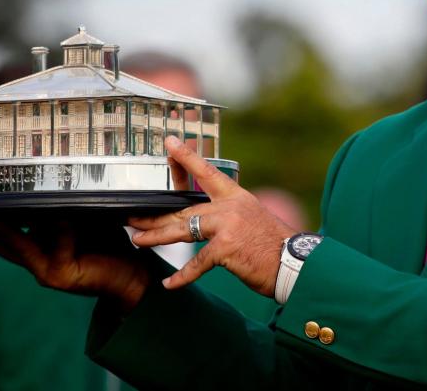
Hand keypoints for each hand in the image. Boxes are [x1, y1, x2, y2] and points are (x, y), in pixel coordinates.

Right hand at [0, 221, 151, 312]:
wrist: (133, 274)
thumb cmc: (108, 244)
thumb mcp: (80, 221)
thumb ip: (60, 209)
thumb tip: (44, 178)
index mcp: (38, 250)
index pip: (2, 237)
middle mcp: (37, 263)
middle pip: (0, 243)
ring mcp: (46, 271)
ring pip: (20, 244)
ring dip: (4, 227)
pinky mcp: (62, 274)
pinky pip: (57, 244)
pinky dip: (59, 228)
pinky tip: (59, 214)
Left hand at [128, 135, 297, 295]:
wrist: (294, 263)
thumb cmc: (273, 245)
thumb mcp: (251, 219)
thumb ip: (227, 216)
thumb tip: (203, 220)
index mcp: (236, 196)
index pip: (207, 172)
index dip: (186, 157)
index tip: (170, 143)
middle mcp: (230, 206)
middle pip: (184, 208)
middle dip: (155, 215)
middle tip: (132, 216)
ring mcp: (227, 226)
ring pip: (182, 229)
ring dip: (157, 236)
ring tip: (138, 239)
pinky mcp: (225, 248)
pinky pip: (196, 263)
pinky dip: (182, 276)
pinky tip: (169, 283)